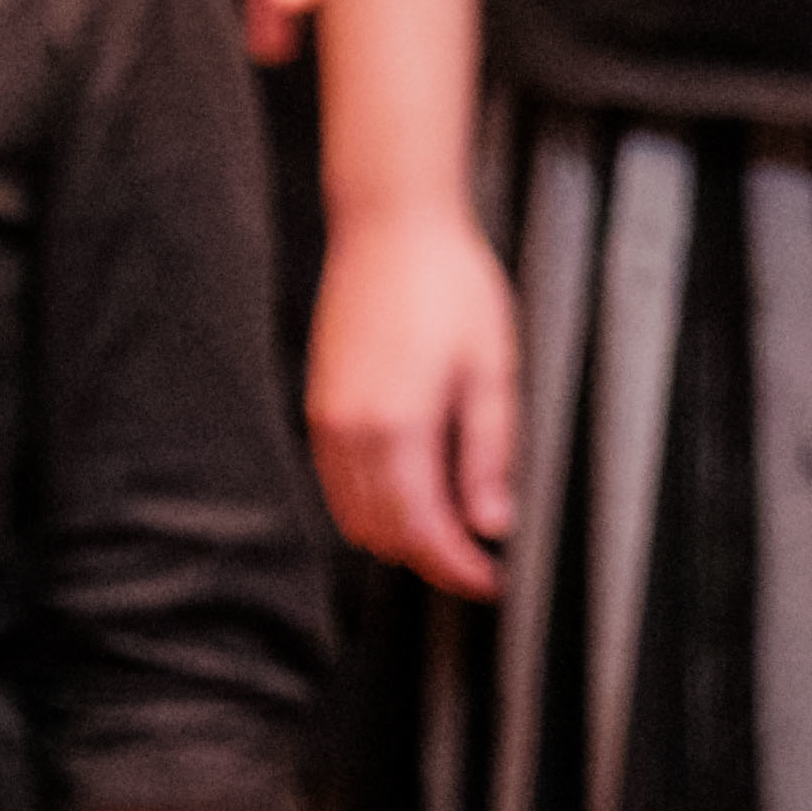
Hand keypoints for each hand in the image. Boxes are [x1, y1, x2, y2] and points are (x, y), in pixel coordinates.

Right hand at [307, 200, 523, 600]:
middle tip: (476, 565)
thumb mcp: (492, 370)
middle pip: (382, 532)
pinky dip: (369, 505)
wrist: (389, 229)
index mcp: (398, 426)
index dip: (458, 567)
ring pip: (352, 513)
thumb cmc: (447, 284)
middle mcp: (349, 431)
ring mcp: (325, 420)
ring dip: (397, 536)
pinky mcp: (319, 406)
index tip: (489, 581)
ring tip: (446, 535)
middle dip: (429, 559)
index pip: (424, 528)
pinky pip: (336, 482)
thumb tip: (491, 520)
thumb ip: (489, 454)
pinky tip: (407, 496)